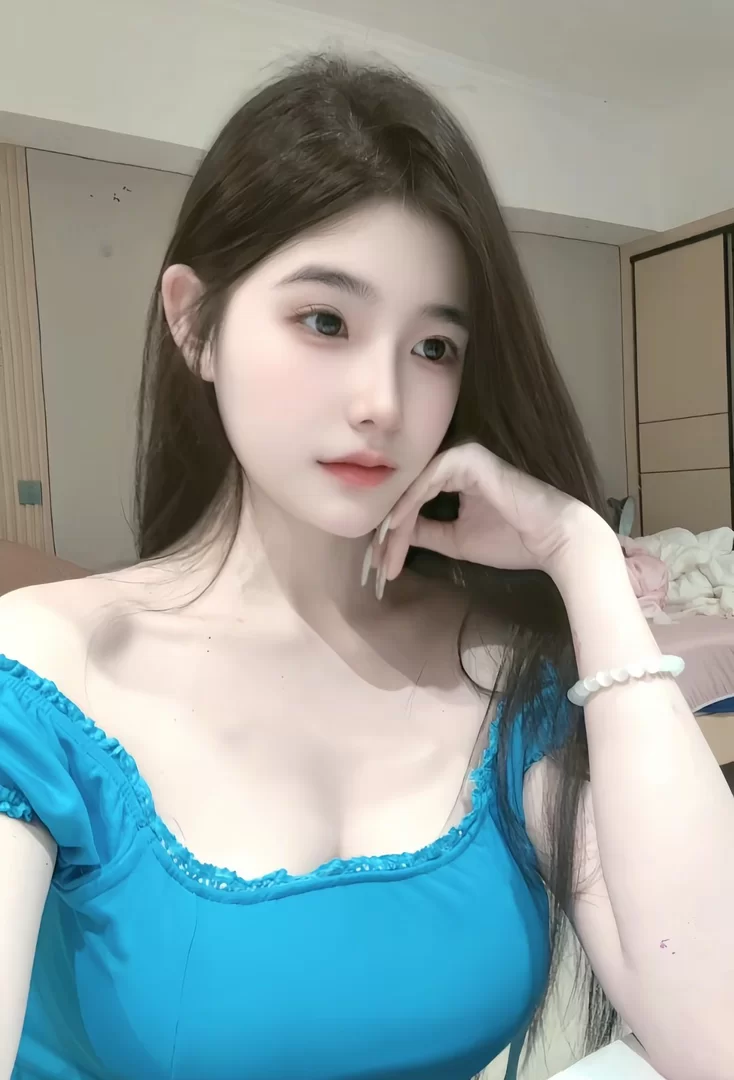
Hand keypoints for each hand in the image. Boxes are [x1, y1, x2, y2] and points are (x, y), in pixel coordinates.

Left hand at [371, 443, 610, 595]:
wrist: (553, 539)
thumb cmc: (513, 540)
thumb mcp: (456, 540)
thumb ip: (426, 532)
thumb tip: (395, 533)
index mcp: (454, 476)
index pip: (411, 501)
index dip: (393, 533)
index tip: (382, 565)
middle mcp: (454, 461)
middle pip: (406, 494)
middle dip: (388, 531)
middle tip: (376, 564)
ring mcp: (460, 456)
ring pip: (411, 489)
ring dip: (394, 525)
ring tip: (384, 556)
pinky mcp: (466, 459)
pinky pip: (425, 484)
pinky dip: (407, 510)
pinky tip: (396, 534)